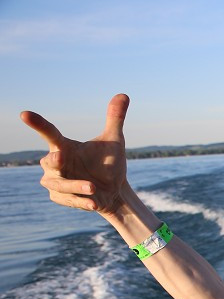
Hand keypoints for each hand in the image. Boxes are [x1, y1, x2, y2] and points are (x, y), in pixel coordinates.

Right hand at [20, 93, 130, 214]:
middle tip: (60, 157)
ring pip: (58, 184)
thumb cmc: (109, 163)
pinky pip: (68, 200)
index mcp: (64, 146)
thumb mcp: (114, 140)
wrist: (115, 190)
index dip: (37, 124)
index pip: (49, 133)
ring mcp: (57, 182)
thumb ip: (114, 119)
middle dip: (53, 161)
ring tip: (93, 187)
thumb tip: (123, 94)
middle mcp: (56, 164)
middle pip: (48, 162)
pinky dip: (80, 202)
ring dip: (75, 186)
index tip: (25, 114)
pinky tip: (93, 204)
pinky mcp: (62, 198)